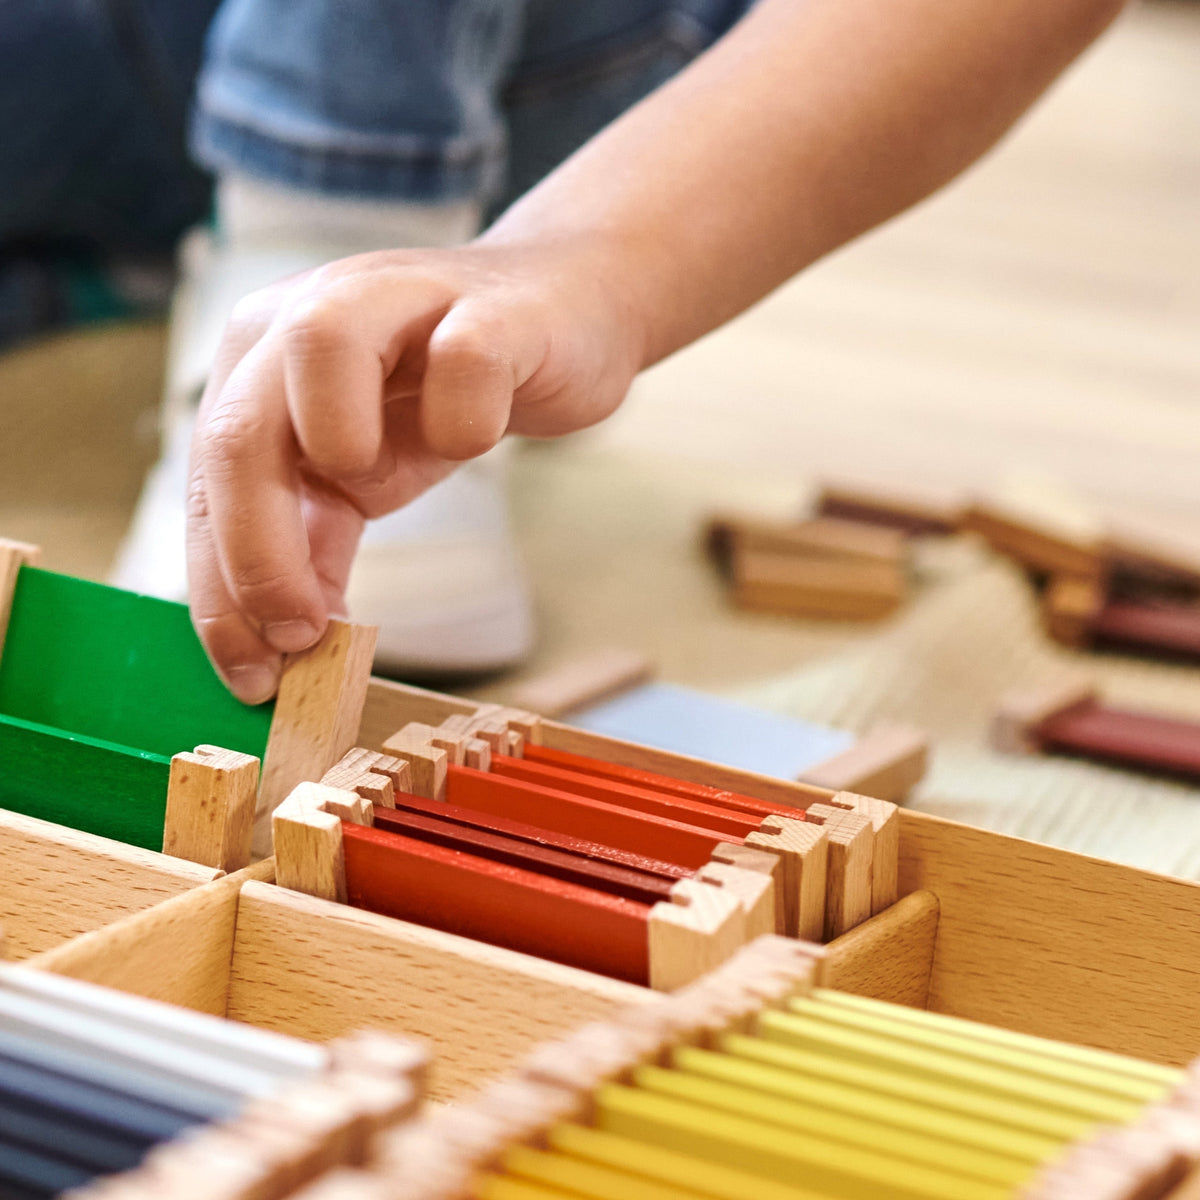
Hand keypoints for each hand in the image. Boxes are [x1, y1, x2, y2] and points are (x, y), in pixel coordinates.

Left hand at [187, 237, 643, 702]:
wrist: (554, 316)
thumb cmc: (442, 394)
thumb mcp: (361, 479)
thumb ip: (312, 544)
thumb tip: (282, 646)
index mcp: (261, 363)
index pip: (210, 484)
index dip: (220, 589)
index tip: (254, 674)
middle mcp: (309, 316)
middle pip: (238, 429)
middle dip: (258, 553)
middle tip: (301, 634)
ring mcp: (398, 300)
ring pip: (321, 346)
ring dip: (337, 444)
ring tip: (372, 486)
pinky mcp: (488, 311)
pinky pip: (465, 361)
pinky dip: (467, 419)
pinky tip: (476, 436)